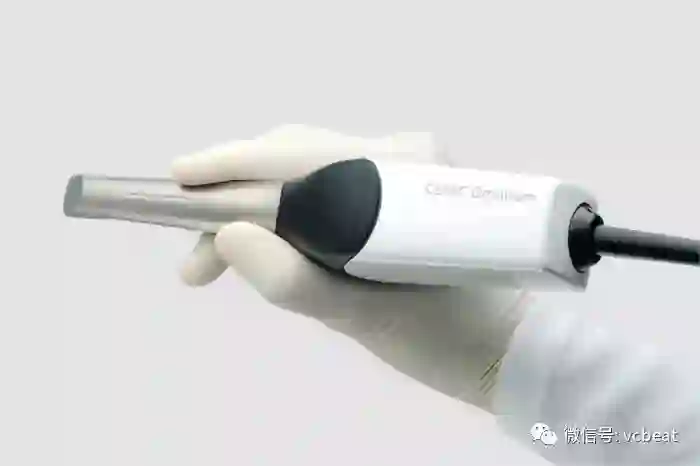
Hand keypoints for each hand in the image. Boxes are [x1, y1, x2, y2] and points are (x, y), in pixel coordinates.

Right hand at [170, 124, 528, 409]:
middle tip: (197, 258)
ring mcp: (400, 166)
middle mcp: (400, 152)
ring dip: (256, 206)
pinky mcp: (397, 187)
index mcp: (398, 172)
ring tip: (220, 257)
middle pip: (292, 154)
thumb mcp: (365, 317)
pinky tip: (268, 241)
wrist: (506, 345)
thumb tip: (226, 236)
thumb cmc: (444, 335)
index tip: (176, 187)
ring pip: (304, 168)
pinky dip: (287, 211)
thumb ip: (293, 280)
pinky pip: (326, 184)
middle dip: (233, 196)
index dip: (229, 166)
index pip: (295, 154)